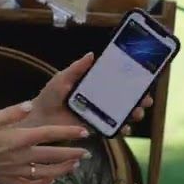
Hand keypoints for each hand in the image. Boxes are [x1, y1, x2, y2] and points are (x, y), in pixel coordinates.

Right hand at [0, 101, 88, 183]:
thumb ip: (10, 113)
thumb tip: (29, 106)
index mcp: (18, 138)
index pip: (49, 133)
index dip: (68, 132)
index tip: (84, 132)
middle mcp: (21, 156)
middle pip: (53, 155)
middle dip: (72, 154)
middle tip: (87, 152)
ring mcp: (16, 171)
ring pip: (46, 173)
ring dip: (63, 170)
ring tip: (75, 165)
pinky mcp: (9, 182)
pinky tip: (50, 182)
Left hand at [23, 52, 153, 135]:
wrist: (39, 119)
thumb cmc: (49, 96)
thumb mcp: (63, 78)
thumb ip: (77, 68)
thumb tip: (92, 54)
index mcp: (95, 85)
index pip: (119, 81)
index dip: (133, 81)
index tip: (144, 81)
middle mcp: (101, 99)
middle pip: (126, 98)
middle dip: (140, 99)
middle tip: (145, 100)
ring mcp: (100, 114)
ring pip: (123, 114)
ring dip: (134, 114)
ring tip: (136, 114)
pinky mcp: (96, 127)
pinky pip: (113, 129)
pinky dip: (121, 129)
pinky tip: (125, 129)